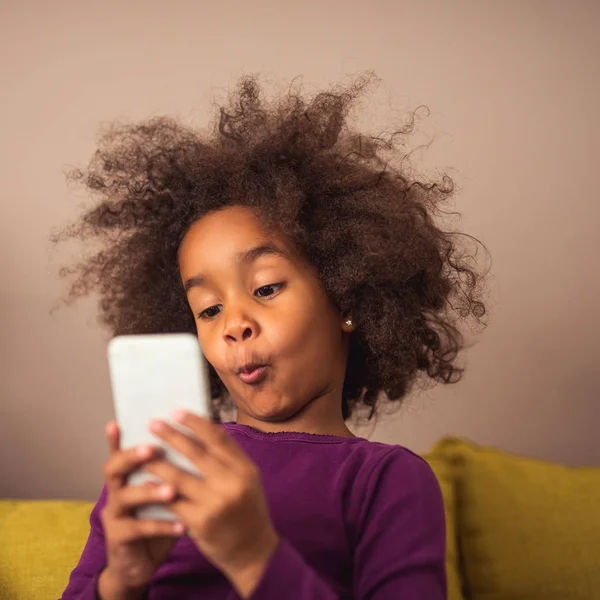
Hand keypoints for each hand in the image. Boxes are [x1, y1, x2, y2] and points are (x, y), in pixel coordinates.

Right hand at [98, 421, 184, 597]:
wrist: (141, 563)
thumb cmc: (159, 520)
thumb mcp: (167, 493)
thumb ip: (174, 471)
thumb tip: (199, 442)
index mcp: (128, 476)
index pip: (121, 451)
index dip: (116, 439)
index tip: (117, 422)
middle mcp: (116, 491)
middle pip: (113, 468)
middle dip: (131, 457)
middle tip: (152, 450)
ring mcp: (114, 514)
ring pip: (125, 497)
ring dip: (149, 491)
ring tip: (171, 490)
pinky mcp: (118, 537)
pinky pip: (137, 529)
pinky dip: (161, 525)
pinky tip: (181, 526)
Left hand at [143, 411, 279, 596]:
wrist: (253, 552)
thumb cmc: (247, 510)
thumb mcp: (248, 481)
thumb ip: (230, 458)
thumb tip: (205, 429)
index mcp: (245, 469)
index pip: (218, 438)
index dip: (196, 422)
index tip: (177, 411)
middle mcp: (232, 484)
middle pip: (196, 453)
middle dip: (172, 435)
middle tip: (153, 423)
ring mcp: (215, 504)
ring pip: (179, 477)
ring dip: (157, 461)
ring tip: (141, 451)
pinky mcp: (199, 523)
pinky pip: (173, 501)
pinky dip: (158, 489)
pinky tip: (146, 480)